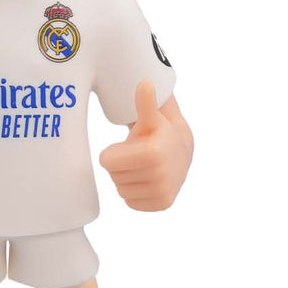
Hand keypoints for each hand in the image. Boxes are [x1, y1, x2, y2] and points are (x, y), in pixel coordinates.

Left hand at [99, 79, 192, 210]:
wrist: (181, 153)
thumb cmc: (158, 132)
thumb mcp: (151, 117)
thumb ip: (145, 103)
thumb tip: (144, 83)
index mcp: (153, 153)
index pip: (106, 161)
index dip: (113, 152)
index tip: (128, 146)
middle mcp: (160, 176)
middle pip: (113, 176)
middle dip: (121, 165)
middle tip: (136, 155)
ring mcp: (163, 192)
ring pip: (121, 190)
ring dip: (127, 178)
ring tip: (142, 166)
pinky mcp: (162, 204)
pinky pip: (130, 201)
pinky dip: (134, 191)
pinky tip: (146, 180)